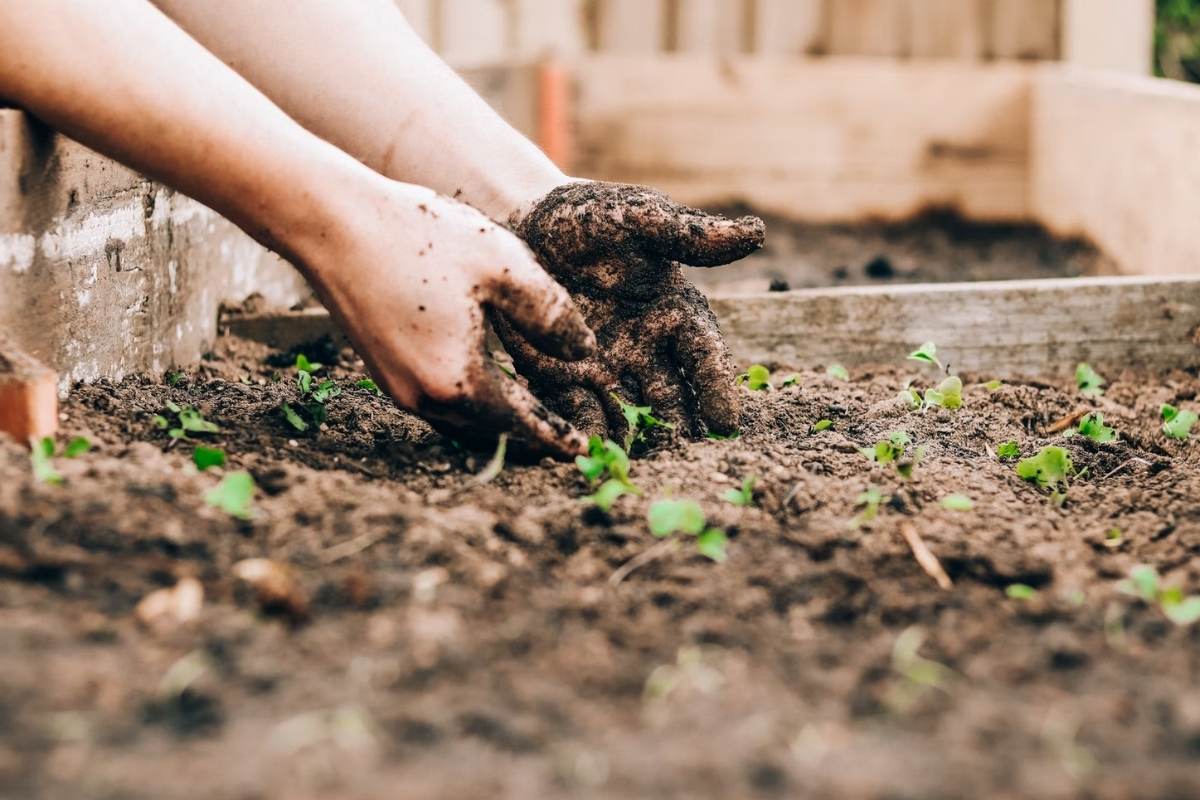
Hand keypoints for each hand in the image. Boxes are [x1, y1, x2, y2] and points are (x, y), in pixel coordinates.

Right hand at [300, 179, 594, 457]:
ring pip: (460, 421)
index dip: (555, 436)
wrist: (332, 222)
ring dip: (496, 422)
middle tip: (562, 439)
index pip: (521, 423)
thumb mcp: (503, 265)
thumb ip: (551, 314)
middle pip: (489, 432)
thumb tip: (584, 353)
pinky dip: (468, 403)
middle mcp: (424, 397)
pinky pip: (437, 402)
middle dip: (527, 437)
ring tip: (529, 415)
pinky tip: (484, 383)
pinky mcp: (381, 369)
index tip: (581, 451)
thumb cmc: (420, 236)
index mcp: (459, 381)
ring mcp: (397, 386)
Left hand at [495, 181, 763, 439]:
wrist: (524, 223)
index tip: (726, 422)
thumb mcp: (639, 218)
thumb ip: (689, 235)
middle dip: (680, 430)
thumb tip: (756, 233)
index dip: (716, 388)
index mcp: (675, 314)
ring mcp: (607, 369)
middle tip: (687, 461)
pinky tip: (588, 455)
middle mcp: (647, 350)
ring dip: (636, 442)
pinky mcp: (563, 378)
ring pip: (630, 414)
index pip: (704, 357)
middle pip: (672, 398)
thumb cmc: (591, 217)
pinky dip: (585, 434)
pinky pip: (578, 412)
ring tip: (640, 469)